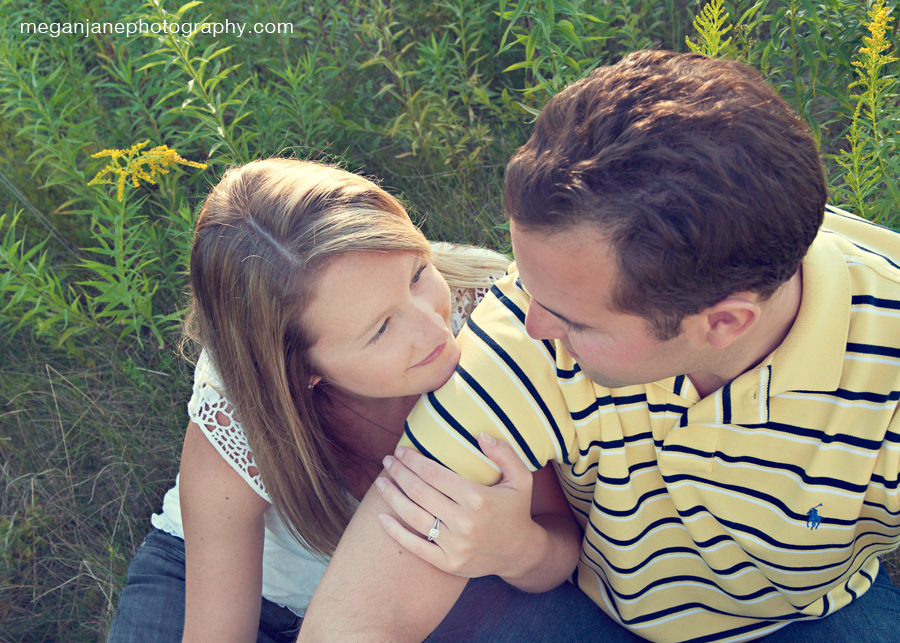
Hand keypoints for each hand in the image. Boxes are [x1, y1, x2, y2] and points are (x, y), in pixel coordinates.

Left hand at [375, 432, 540, 580]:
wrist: (519, 552)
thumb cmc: (516, 509)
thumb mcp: (521, 478)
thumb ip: (505, 453)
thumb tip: (480, 434)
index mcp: (478, 498)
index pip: (435, 475)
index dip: (414, 461)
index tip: (401, 451)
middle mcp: (464, 522)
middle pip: (420, 492)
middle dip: (399, 473)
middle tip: (387, 461)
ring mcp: (455, 545)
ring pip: (413, 517)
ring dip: (392, 497)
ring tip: (380, 482)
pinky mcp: (448, 563)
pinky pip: (416, 547)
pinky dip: (396, 532)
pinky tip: (382, 518)